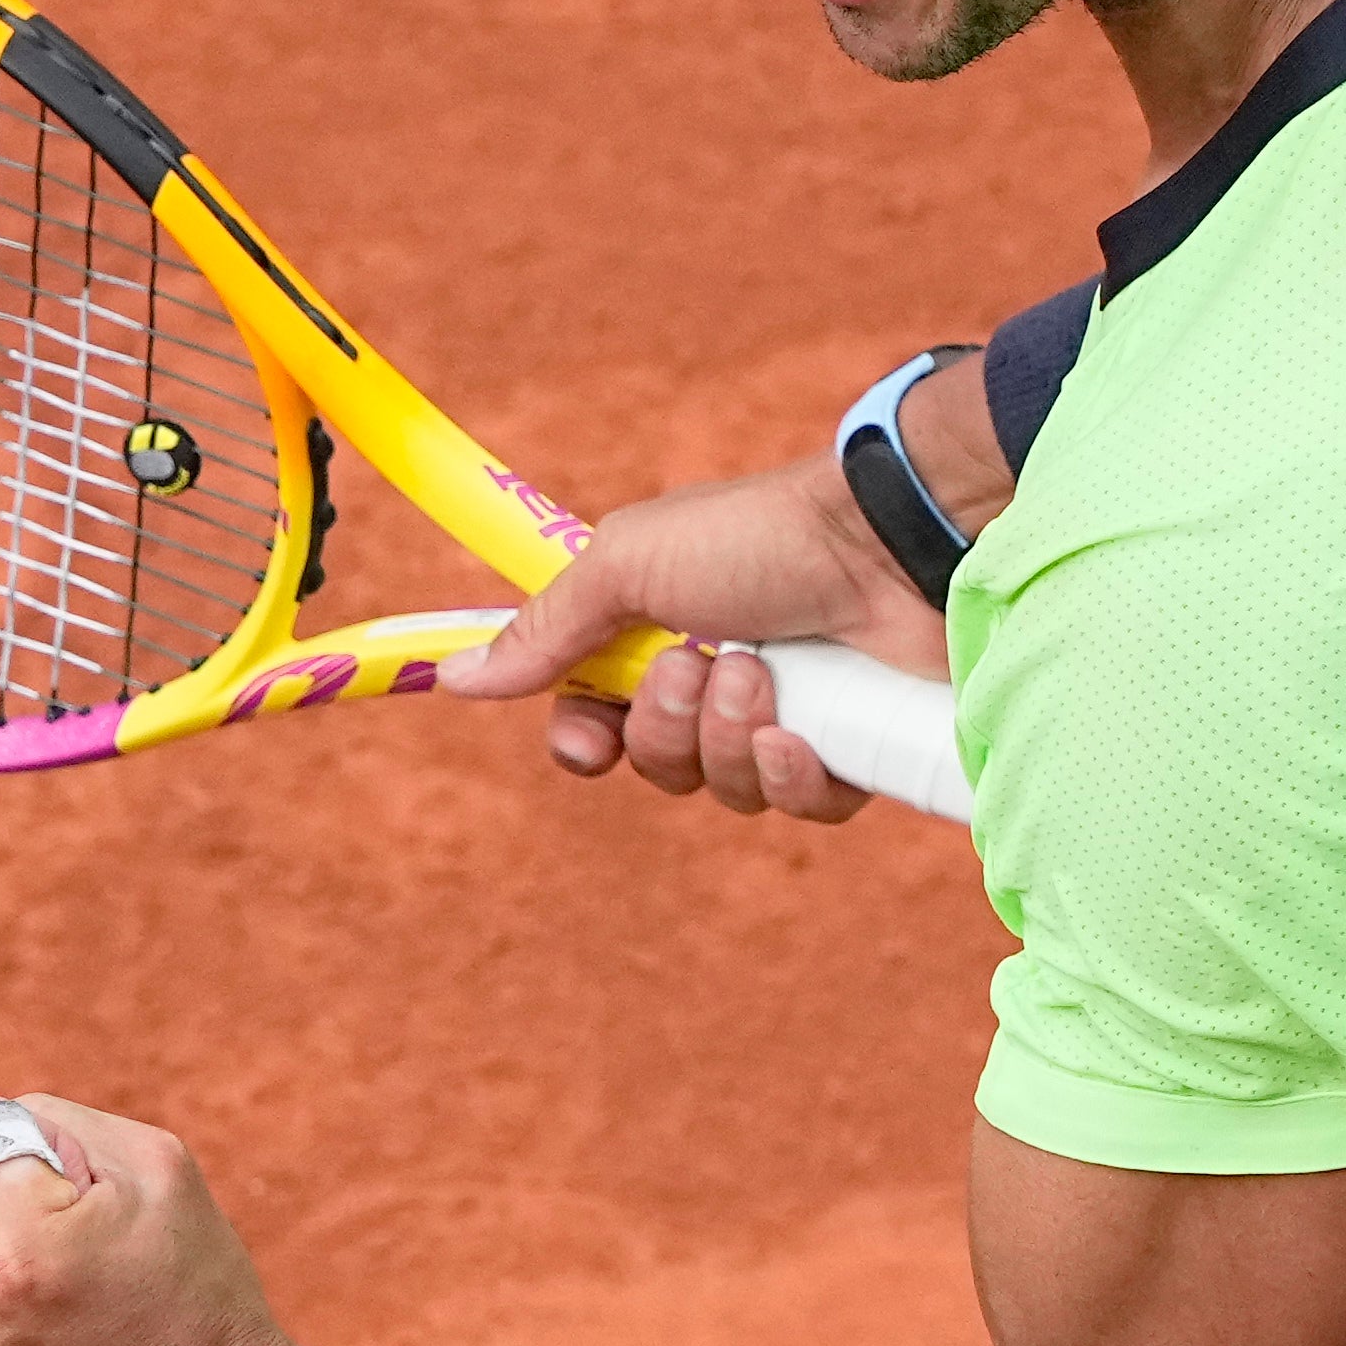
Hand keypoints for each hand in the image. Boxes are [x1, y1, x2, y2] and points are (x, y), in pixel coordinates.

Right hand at [438, 456, 948, 817]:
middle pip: (658, 765)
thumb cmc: (759, 536)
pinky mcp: (852, 751)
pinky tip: (804, 733)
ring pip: (724, 792)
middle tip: (700, 664)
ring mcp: (789, 717)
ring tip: (765, 672)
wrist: (891, 544)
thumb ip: (546, 629)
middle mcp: (720, 680)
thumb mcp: (629, 565)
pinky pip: (798, 808)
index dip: (589, 743)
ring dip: (730, 738)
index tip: (592, 739)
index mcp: (660, 632)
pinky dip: (791, 775)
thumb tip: (454, 676)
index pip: (599, 724)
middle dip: (668, 728)